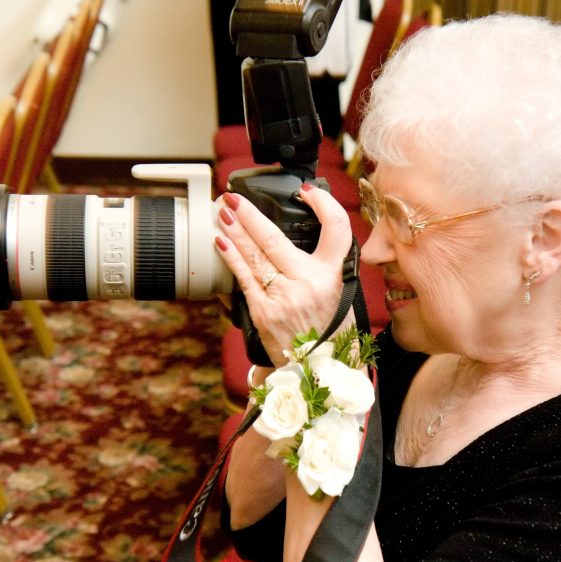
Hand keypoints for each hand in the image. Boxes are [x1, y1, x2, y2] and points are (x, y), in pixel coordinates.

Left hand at [214, 184, 352, 365]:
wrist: (318, 369)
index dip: (323, 204)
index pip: (336, 229)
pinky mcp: (263, 312)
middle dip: (250, 214)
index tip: (306, 192)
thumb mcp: (339, 293)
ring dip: (234, 230)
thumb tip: (296, 234)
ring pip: (254, 255)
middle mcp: (309, 283)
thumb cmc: (328, 329)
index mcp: (333, 275)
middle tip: (234, 197)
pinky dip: (231, 257)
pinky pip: (243, 278)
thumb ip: (322, 265)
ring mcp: (284, 297)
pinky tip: (221, 242)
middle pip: (275, 238)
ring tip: (222, 212)